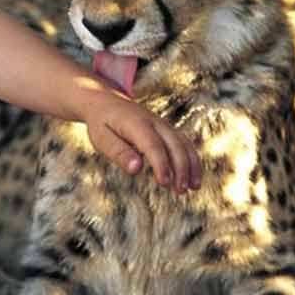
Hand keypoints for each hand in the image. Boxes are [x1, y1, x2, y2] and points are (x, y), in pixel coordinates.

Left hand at [83, 91, 200, 193]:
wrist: (105, 102)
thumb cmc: (101, 124)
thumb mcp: (102, 138)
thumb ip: (118, 152)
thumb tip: (136, 169)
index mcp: (136, 124)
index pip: (152, 145)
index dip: (161, 164)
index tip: (164, 183)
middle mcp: (154, 122)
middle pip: (174, 144)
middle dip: (180, 168)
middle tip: (179, 191)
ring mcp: (163, 125)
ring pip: (184, 144)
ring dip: (191, 165)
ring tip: (193, 188)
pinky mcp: (167, 130)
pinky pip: (184, 144)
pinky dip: (192, 160)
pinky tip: (193, 179)